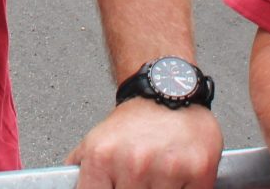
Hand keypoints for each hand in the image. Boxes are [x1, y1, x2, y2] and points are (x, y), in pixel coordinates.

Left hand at [67, 98, 221, 188]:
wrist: (168, 90)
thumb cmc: (135, 120)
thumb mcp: (95, 141)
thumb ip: (82, 170)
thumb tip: (70, 185)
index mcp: (102, 158)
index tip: (116, 186)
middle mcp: (134, 163)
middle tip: (139, 179)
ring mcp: (167, 168)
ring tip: (158, 175)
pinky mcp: (199, 170)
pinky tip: (178, 177)